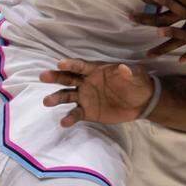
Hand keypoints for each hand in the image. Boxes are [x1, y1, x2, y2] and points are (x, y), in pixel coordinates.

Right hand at [39, 59, 154, 126]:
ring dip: (56, 98)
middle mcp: (86, 82)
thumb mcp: (138, 75)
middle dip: (55, 77)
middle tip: (43, 76)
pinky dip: (69, 118)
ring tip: (47, 101)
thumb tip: (123, 67)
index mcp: (96, 70)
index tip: (60, 64)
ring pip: (67, 96)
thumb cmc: (137, 83)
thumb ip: (130, 72)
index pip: (81, 66)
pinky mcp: (87, 112)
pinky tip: (64, 122)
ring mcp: (85, 97)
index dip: (71, 64)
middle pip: (68, 78)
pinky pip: (76, 114)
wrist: (142, 102)